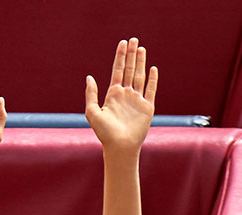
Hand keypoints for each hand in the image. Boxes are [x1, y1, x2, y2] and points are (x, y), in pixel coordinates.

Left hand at [85, 39, 156, 153]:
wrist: (120, 147)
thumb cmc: (105, 133)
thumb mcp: (92, 112)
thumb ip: (91, 95)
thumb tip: (89, 77)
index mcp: (113, 95)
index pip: (117, 70)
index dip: (120, 56)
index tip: (123, 43)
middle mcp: (125, 95)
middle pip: (129, 69)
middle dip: (131, 54)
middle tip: (134, 39)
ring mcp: (137, 100)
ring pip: (139, 76)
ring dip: (141, 62)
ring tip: (141, 48)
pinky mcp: (147, 107)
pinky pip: (151, 90)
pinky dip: (153, 79)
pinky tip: (152, 68)